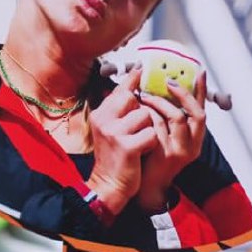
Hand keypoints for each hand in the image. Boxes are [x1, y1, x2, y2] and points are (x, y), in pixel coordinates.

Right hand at [86, 67, 156, 216]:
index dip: (132, 79)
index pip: (119, 90)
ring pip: (146, 116)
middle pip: (134, 99)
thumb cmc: (114, 157)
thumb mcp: (110, 130)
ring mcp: (114, 132)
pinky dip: (151, 143)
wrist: (108, 185)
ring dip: (149, 129)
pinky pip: (150, 134)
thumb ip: (118, 110)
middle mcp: (104, 119)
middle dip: (144, 111)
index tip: (141, 67)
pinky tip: (143, 151)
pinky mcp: (126, 146)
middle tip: (141, 126)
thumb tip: (130, 89)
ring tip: (140, 142)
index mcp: (101, 114)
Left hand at [136, 72, 207, 212]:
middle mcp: (192, 145)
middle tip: (167, 81)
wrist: (145, 184)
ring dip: (158, 101)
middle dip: (182, 94)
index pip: (202, 110)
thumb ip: (169, 117)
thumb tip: (163, 87)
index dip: (202, 91)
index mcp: (195, 138)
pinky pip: (157, 126)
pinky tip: (138, 109)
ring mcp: (179, 150)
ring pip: (175, 117)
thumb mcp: (168, 135)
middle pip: (196, 113)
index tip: (200, 71)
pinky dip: (148, 114)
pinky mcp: (164, 155)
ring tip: (144, 94)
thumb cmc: (153, 155)